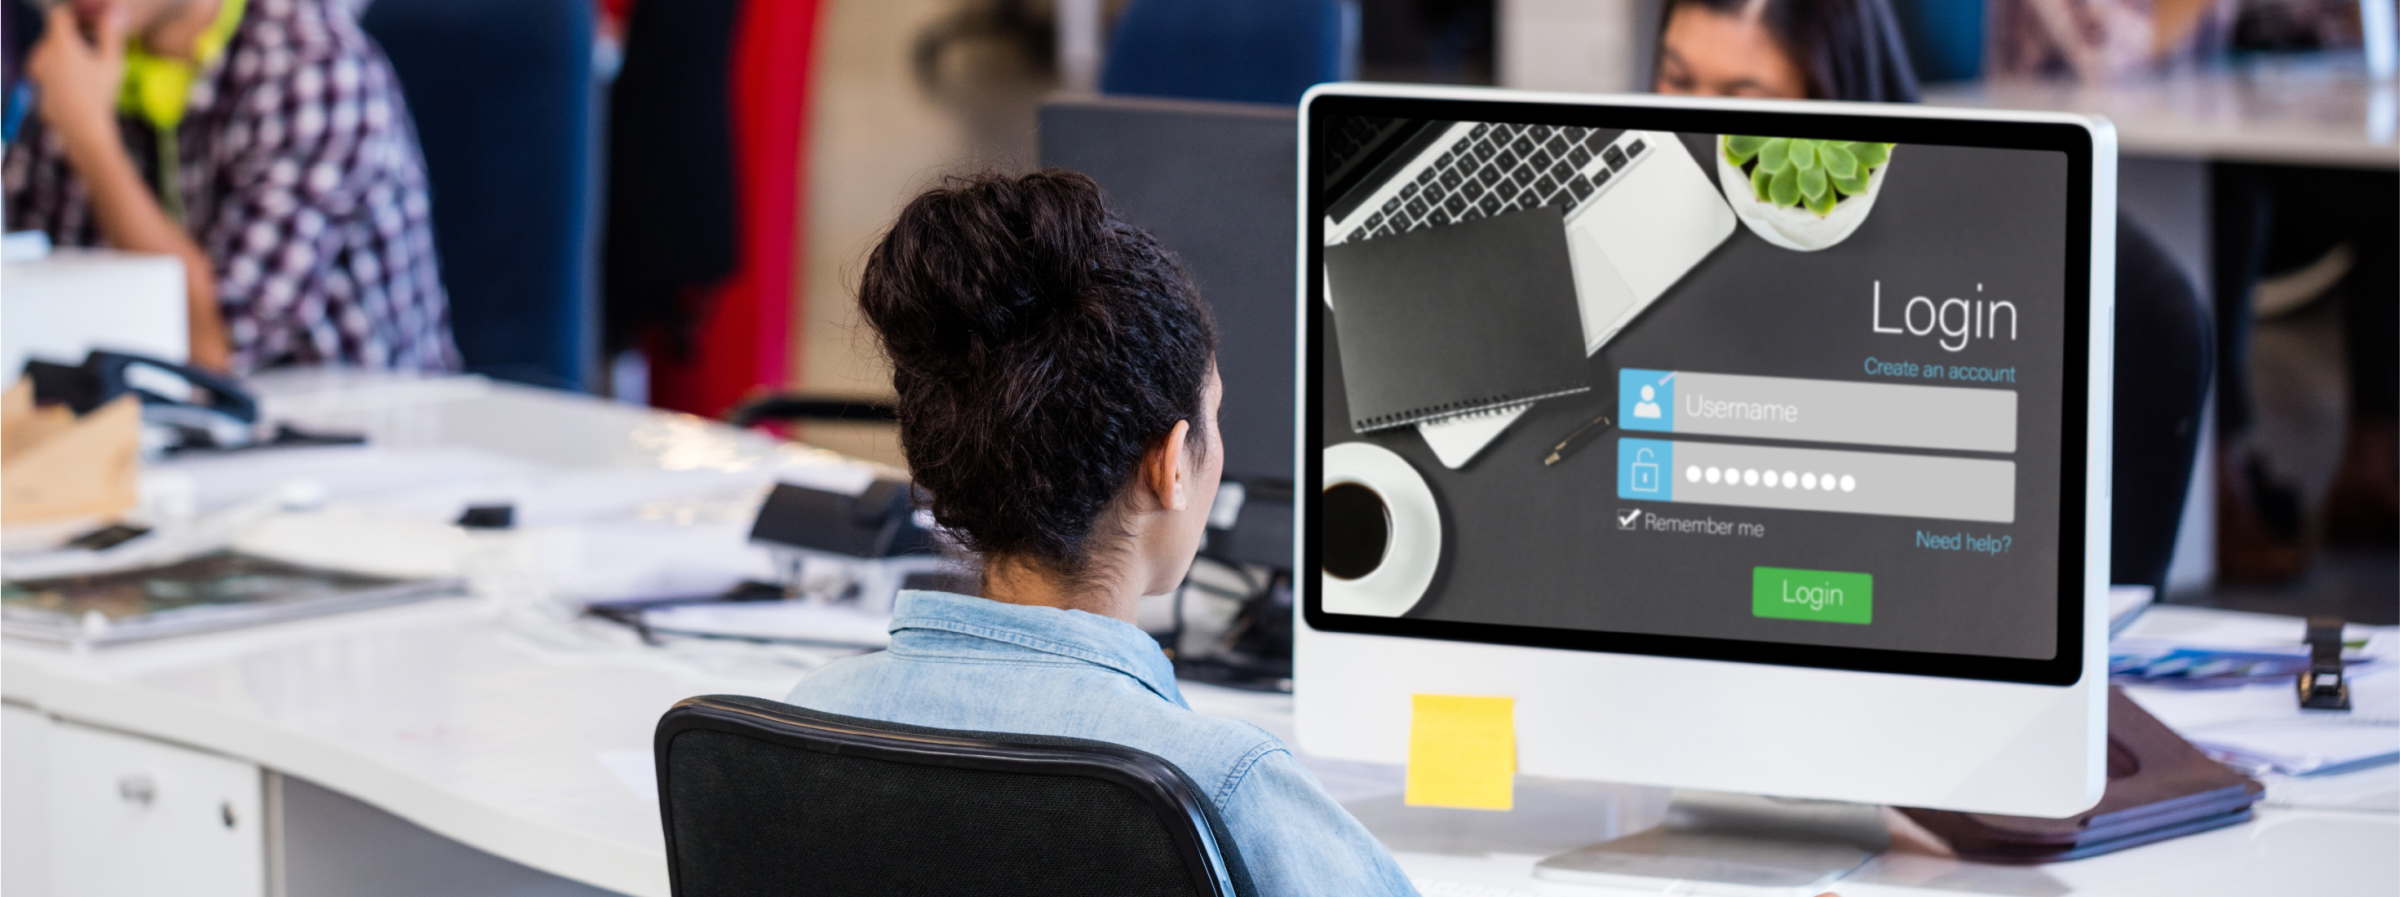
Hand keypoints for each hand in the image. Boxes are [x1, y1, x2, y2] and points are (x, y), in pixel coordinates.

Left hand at [23, 2, 127, 148]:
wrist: (81, 128)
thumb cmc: (99, 96)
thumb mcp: (111, 63)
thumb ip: (110, 33)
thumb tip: (115, 11)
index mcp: (60, 44)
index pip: (59, 15)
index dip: (74, 14)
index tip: (88, 20)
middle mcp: (42, 52)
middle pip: (55, 33)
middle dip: (72, 35)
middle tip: (94, 44)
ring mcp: (35, 67)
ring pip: (49, 49)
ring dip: (64, 50)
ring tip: (86, 65)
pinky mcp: (33, 81)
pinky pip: (45, 64)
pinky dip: (57, 65)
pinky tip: (75, 80)